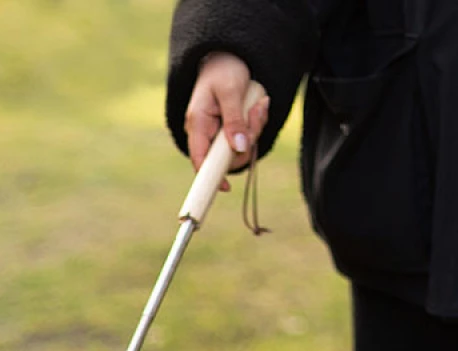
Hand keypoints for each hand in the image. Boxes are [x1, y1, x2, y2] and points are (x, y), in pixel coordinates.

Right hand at [185, 52, 269, 190]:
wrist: (228, 54)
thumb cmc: (224, 69)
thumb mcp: (230, 91)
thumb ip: (234, 120)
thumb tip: (239, 149)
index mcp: (198, 124)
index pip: (200, 160)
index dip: (210, 177)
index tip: (226, 187)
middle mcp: (206, 133)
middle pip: (226, 156)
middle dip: (247, 140)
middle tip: (258, 111)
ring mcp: (219, 133)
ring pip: (240, 148)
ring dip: (255, 130)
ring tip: (259, 103)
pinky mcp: (231, 130)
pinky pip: (247, 138)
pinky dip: (257, 125)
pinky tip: (259, 105)